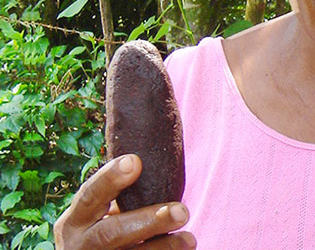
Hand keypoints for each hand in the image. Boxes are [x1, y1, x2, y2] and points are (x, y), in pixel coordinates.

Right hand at [54, 154, 195, 248]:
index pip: (90, 194)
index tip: (136, 161)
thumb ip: (120, 189)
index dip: (110, 178)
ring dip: (163, 247)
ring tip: (190, 238)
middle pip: (111, 233)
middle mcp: (80, 244)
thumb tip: (152, 125)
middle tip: (183, 211)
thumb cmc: (105, 227)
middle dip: (148, 221)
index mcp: (76, 218)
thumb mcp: (101, 211)